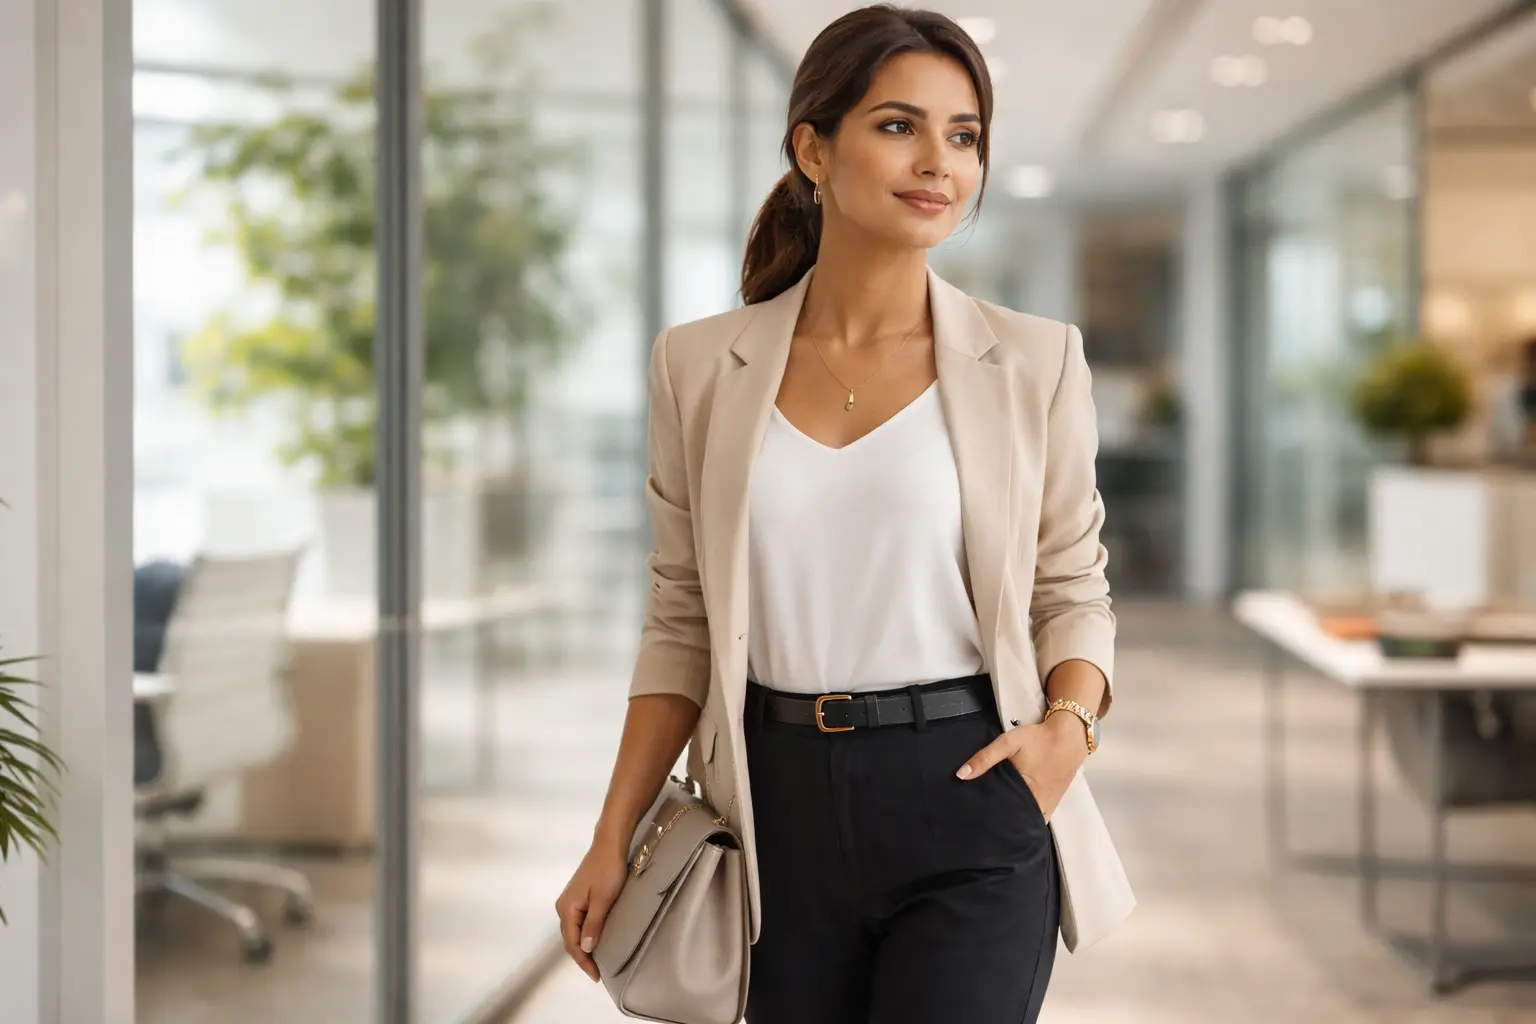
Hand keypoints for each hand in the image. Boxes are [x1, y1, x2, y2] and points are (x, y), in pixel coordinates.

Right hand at [554, 837, 629, 981]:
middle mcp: (563, 906)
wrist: (609, 845)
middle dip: (582, 957)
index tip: (596, 976)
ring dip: (584, 947)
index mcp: (566, 909)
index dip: (584, 961)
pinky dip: (585, 934)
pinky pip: (579, 922)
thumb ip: (594, 925)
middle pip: (570, 939)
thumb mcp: (604, 900)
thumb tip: (586, 948)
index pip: (572, 943)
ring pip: (574, 931)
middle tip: (598, 973)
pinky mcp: (578, 896)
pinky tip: (595, 940)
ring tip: (597, 961)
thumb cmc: (608, 870)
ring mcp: (570, 901)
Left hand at [955, 714, 1089, 820]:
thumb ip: (985, 758)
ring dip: (1015, 824)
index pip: (1004, 814)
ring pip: (1028, 822)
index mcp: (1026, 791)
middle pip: (1016, 821)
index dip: (990, 820)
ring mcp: (1048, 804)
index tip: (975, 823)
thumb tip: (961, 775)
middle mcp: (1039, 803)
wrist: (1070, 736)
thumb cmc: (1038, 739)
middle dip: (1000, 825)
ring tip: (995, 826)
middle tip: (981, 826)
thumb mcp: (1009, 742)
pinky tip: (1016, 819)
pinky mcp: (1053, 801)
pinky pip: (1039, 818)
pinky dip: (1028, 820)